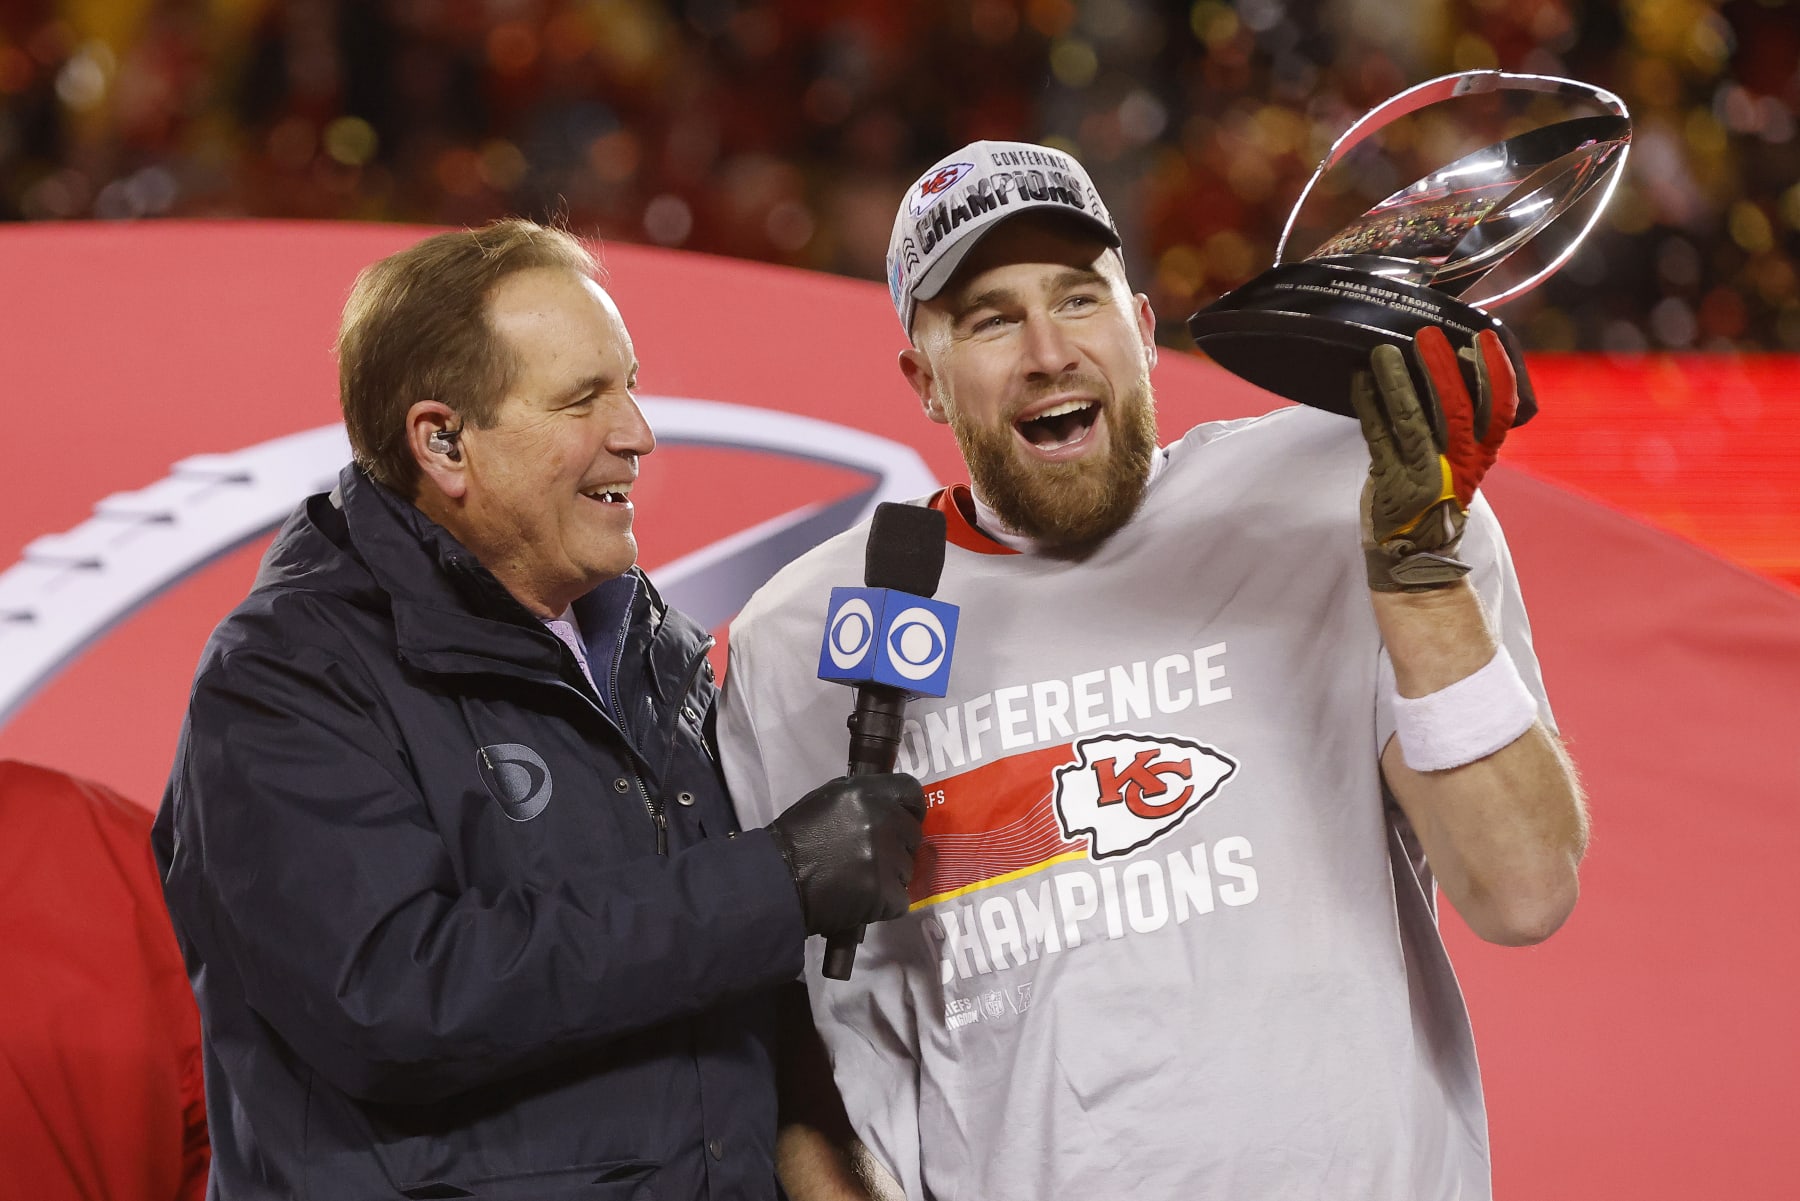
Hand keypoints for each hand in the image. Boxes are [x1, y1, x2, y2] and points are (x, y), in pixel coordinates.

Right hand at [768, 773, 925, 935]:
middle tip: (870, 859)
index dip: (910, 809)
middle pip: (913, 834)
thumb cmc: (795, 840)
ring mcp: (886, 857)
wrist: (775, 883)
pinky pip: (900, 899)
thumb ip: (860, 798)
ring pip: (907, 869)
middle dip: (898, 847)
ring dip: (889, 877)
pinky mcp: (885, 891)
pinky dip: (884, 904)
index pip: (912, 792)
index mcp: (866, 793)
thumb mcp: (825, 800)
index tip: (903, 821)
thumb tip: (886, 806)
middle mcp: (882, 820)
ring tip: (858, 882)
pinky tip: (861, 901)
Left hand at [1352, 325, 1519, 591]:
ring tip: (1383, 351)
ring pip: (1411, 420)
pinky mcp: (1391, 483)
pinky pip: (1376, 437)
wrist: (1415, 559)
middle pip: (1454, 411)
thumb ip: (1457, 433)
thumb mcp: (1458, 470)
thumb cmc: (1434, 506)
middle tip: (1427, 336)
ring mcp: (1423, 475)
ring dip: (1395, 382)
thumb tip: (1447, 376)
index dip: (1495, 374)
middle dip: (1440, 370)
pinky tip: (1358, 381)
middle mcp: (1456, 465)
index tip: (1486, 340)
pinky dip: (1367, 407)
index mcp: (1479, 459)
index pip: (1498, 412)